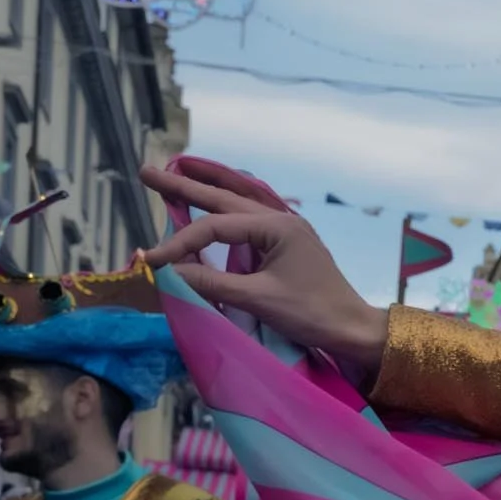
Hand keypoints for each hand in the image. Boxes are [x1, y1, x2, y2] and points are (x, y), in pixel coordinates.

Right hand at [139, 164, 390, 382]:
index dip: (179, 243)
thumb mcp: (258, 299)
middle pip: (224, 198)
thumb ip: (210, 283)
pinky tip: (216, 199)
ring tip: (178, 170)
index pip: (215, 226)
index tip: (152, 260)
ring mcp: (287, 230)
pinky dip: (228, 206)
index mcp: (278, 227)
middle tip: (147, 172)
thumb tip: (167, 272)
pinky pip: (251, 217)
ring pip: (239, 202)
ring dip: (207, 188)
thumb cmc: (312, 313)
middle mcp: (282, 220)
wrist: (353, 329)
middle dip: (185, 185)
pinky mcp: (287, 244)